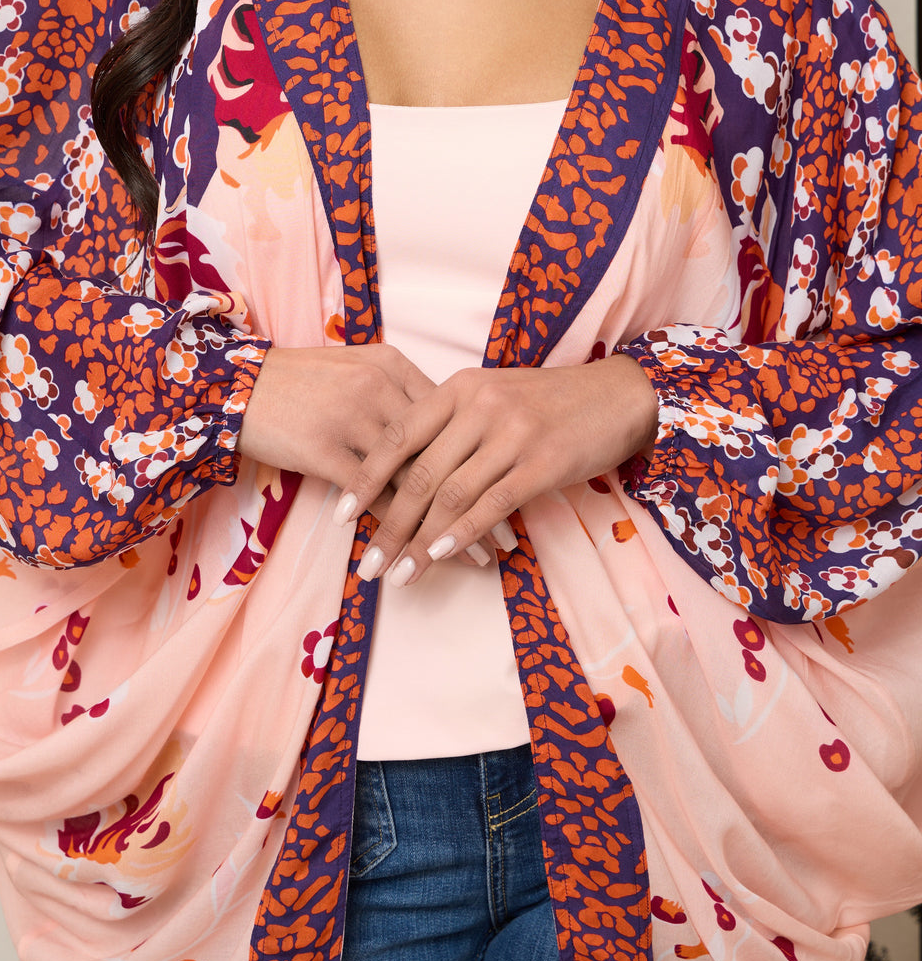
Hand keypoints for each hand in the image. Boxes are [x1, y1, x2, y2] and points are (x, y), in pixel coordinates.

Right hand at [238, 345, 505, 566]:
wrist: (232, 385)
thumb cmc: (297, 383)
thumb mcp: (353, 369)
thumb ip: (396, 393)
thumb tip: (441, 427)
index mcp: (393, 365)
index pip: (451, 419)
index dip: (482, 461)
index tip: (512, 491)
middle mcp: (380, 387)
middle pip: (443, 453)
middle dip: (480, 501)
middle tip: (509, 539)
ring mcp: (353, 418)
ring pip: (415, 481)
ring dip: (449, 526)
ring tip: (480, 558)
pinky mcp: (324, 450)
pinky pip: (373, 498)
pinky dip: (399, 531)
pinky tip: (419, 557)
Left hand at [334, 354, 658, 587]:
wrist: (618, 394)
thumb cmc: (549, 401)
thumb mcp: (493, 396)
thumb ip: (451, 425)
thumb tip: (405, 471)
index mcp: (460, 387)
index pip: (399, 435)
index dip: (367, 477)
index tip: (342, 513)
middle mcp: (480, 405)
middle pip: (420, 472)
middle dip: (388, 524)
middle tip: (367, 563)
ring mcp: (512, 432)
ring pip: (452, 494)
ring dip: (420, 540)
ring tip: (398, 573)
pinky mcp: (543, 461)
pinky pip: (492, 503)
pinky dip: (462, 533)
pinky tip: (441, 556)